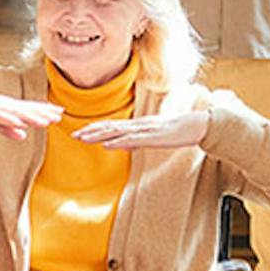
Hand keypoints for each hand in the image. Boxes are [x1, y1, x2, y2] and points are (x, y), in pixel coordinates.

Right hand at [0, 88, 61, 140]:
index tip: (59, 113)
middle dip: (42, 112)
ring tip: (44, 120)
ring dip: (29, 115)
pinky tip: (18, 122)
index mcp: (3, 107)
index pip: (26, 108)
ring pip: (13, 111)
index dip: (43, 110)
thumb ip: (5, 128)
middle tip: (59, 116)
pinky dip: (7, 118)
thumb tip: (23, 134)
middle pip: (24, 109)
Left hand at [73, 110, 208, 149]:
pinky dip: (117, 142)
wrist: (195, 126)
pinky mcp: (151, 136)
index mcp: (137, 125)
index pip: (111, 126)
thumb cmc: (175, 132)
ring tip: (84, 138)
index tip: (80, 132)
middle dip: (90, 131)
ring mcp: (143, 130)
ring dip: (98, 135)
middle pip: (109, 127)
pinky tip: (107, 145)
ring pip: (116, 132)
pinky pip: (132, 140)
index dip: (95, 128)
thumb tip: (120, 145)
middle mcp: (137, 125)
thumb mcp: (152, 137)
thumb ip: (135, 140)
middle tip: (74, 135)